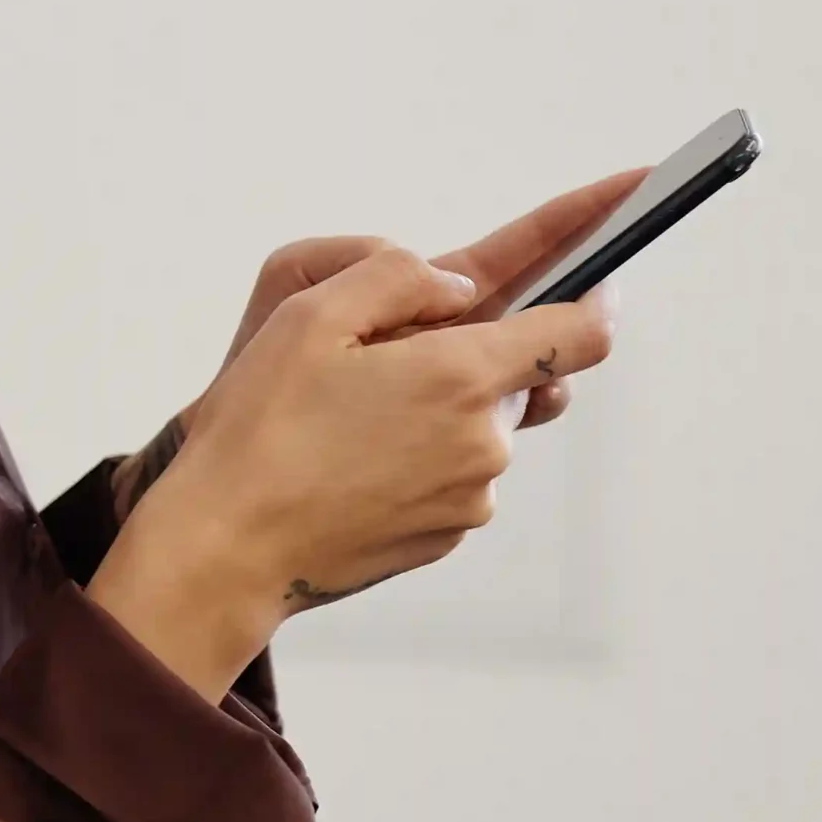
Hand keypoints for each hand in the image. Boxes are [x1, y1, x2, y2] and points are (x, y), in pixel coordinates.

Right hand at [86, 245, 617, 700]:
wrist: (228, 547)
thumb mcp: (311, 314)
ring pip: (479, 427)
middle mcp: (484, 443)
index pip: (581, 330)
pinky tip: (350, 459)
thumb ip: (398, 274)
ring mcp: (469, 498)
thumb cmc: (259, 430)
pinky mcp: (444, 535)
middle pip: (518, 376)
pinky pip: (452, 475)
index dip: (593, 294)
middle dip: (471, 354)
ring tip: (352, 416)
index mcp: (462, 376)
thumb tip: (457, 285)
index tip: (594, 276)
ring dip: (439, 408)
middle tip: (387, 356)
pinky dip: (417, 455)